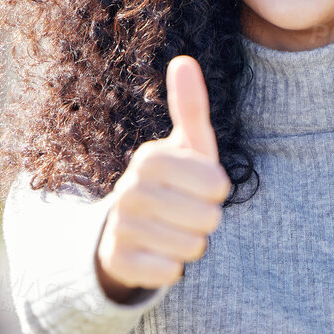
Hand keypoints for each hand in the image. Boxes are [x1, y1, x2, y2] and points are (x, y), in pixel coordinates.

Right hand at [94, 55, 231, 301]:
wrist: (127, 229)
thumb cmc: (172, 184)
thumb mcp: (186, 148)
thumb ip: (190, 108)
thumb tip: (183, 60)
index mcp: (150, 157)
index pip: (217, 185)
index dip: (217, 192)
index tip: (201, 188)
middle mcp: (129, 188)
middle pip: (207, 219)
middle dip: (206, 221)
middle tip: (185, 213)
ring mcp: (119, 224)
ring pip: (190, 248)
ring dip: (190, 245)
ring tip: (172, 232)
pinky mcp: (116, 260)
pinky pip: (169, 272)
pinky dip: (171, 268)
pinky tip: (157, 253)